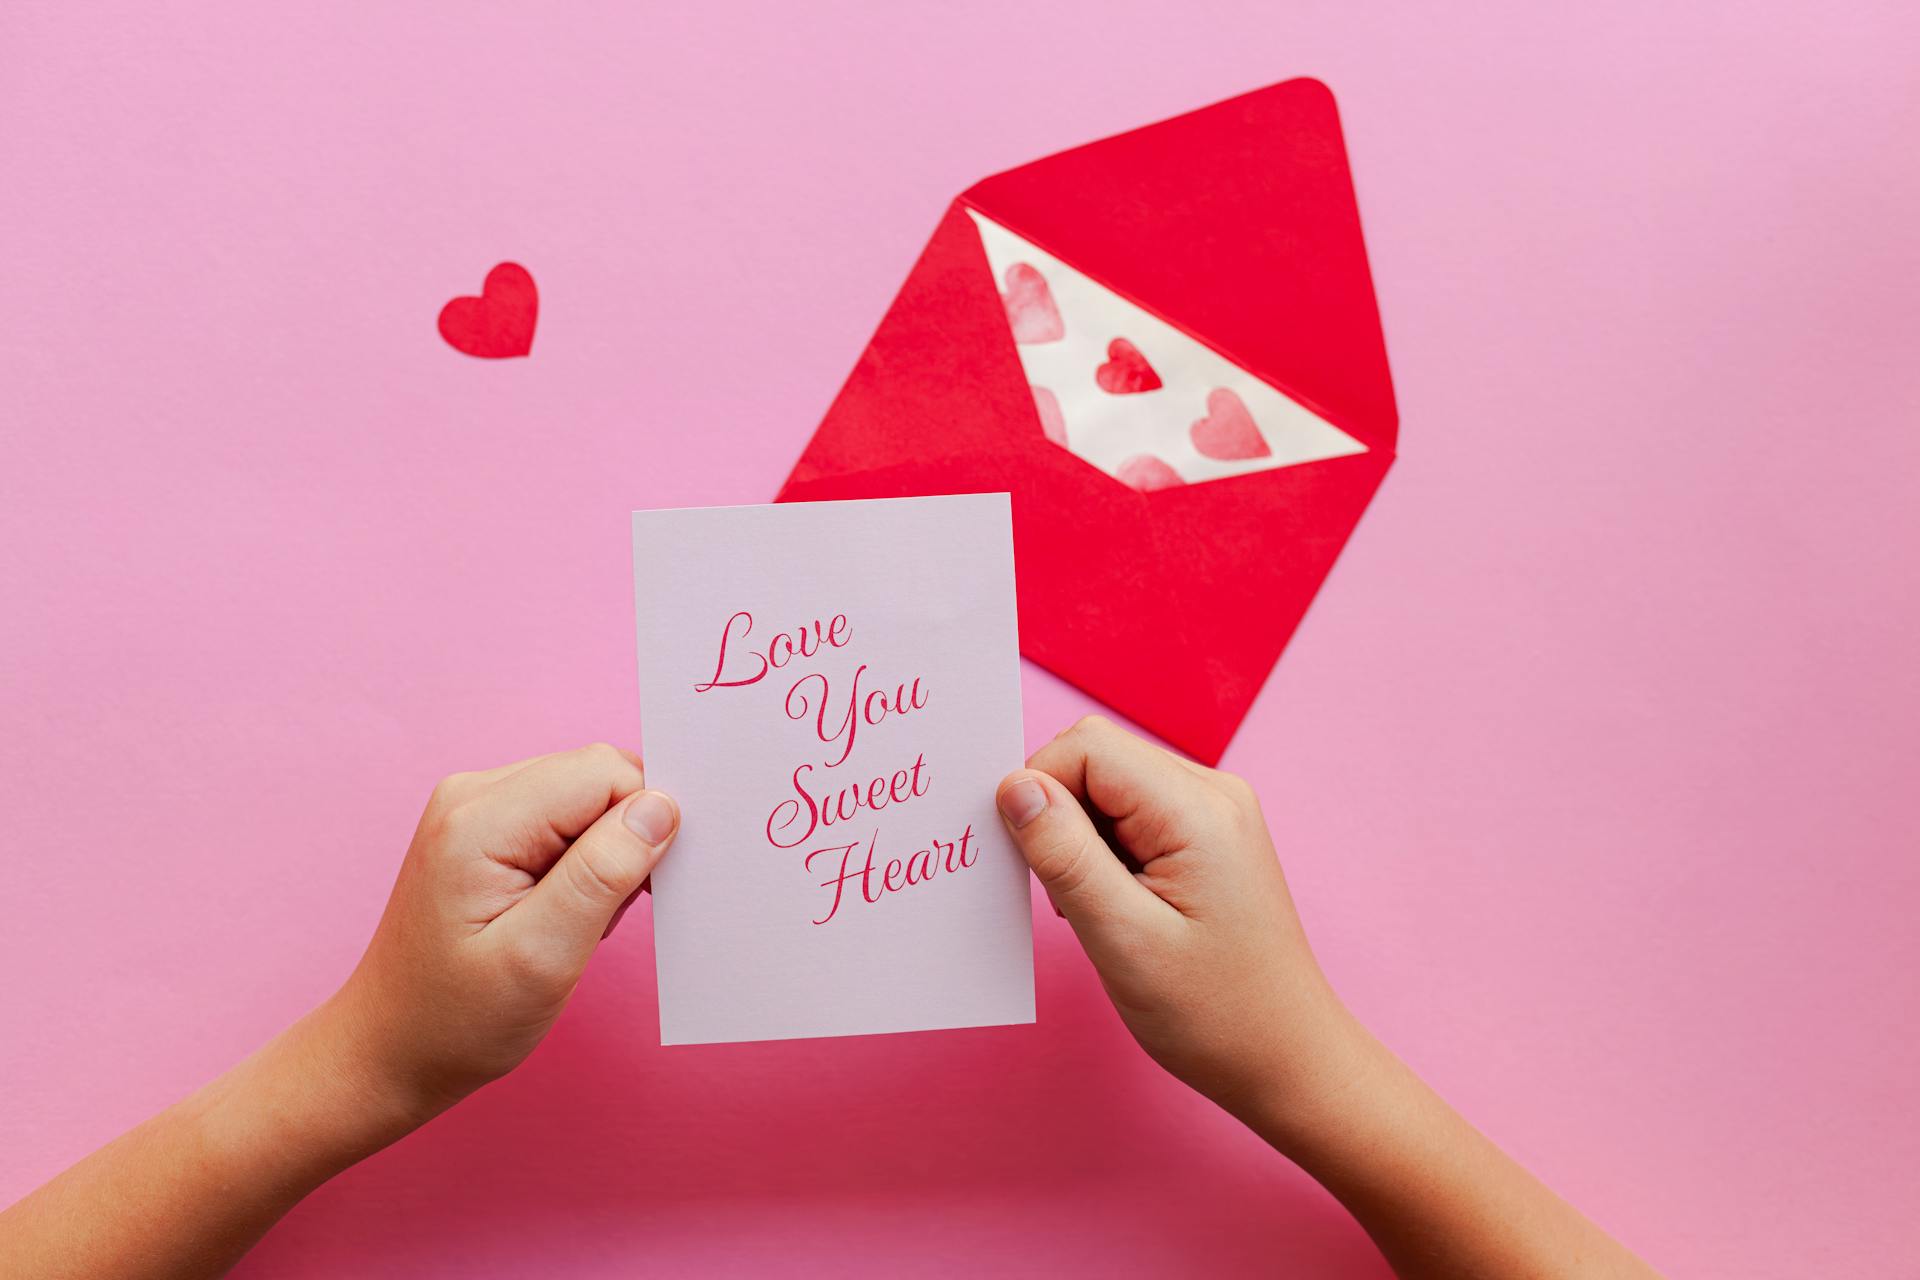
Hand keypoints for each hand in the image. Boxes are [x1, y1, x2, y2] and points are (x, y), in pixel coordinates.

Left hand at [327, 743, 680, 1120]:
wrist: (388, 1051)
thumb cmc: (456, 1020)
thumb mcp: (542, 958)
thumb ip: (603, 875)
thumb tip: (660, 806)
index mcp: (480, 820)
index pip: (604, 772)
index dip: (640, 825)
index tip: (630, 895)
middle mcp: (472, 795)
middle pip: (597, 777)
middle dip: (622, 842)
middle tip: (593, 918)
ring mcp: (473, 809)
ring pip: (586, 797)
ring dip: (604, 857)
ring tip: (569, 923)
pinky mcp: (484, 829)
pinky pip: (564, 819)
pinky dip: (582, 864)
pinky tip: (558, 913)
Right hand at [995, 716, 1355, 1125]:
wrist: (1288, 1060)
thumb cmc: (1214, 1014)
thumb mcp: (1123, 939)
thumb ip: (1065, 856)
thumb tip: (1014, 787)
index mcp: (1198, 810)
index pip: (1086, 748)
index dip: (1039, 791)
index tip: (1030, 861)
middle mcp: (1214, 794)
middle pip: (1098, 758)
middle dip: (1058, 813)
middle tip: (1063, 893)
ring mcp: (1216, 813)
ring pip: (1111, 784)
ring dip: (1081, 837)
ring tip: (1099, 909)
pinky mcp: (1209, 837)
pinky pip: (1134, 812)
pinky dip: (1105, 850)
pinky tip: (1117, 905)